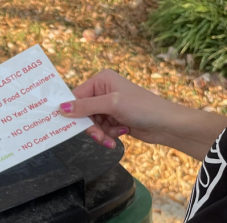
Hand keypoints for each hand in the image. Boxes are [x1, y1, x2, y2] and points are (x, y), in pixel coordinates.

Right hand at [59, 69, 226, 159]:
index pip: (76, 96)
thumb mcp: (112, 104)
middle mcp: (103, 91)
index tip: (67, 125)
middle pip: (82, 113)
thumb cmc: (142, 107)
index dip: (72, 111)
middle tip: (98, 136)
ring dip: (101, 133)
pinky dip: (109, 135)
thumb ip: (86, 106)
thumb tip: (60, 108)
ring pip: (92, 124)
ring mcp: (109, 106)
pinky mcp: (114, 120)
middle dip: (91, 126)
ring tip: (114, 137)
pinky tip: (122, 134)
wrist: (165, 124)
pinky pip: (102, 130)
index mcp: (101, 80)